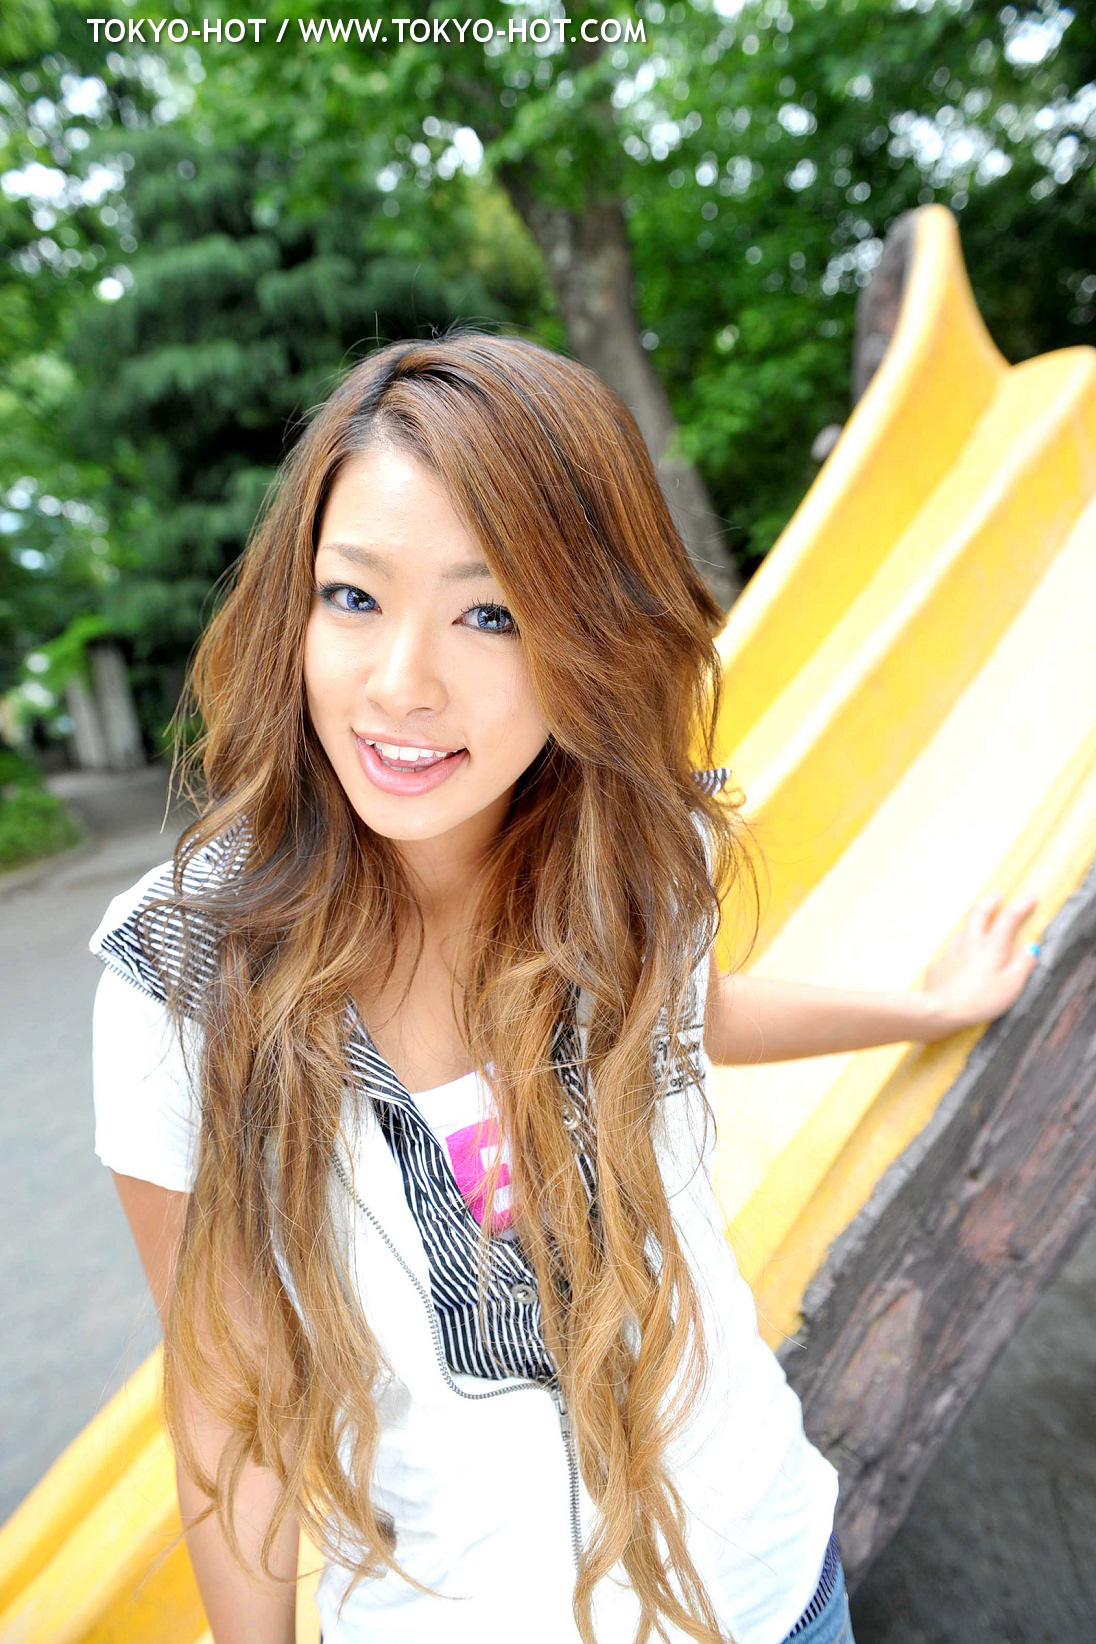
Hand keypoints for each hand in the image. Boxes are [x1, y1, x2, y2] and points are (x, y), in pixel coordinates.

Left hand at [922, 892, 1040, 1032]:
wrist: (940, 1011)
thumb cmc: (980, 1000)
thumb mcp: (1010, 986)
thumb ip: (1023, 965)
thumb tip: (1032, 948)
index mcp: (991, 947)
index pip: (1008, 919)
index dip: (1021, 906)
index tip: (1031, 896)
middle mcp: (969, 944)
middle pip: (979, 914)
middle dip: (991, 902)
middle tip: (999, 895)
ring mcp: (950, 953)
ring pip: (962, 932)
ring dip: (973, 925)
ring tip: (979, 925)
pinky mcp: (937, 966)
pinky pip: (950, 953)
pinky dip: (958, 951)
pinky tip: (958, 959)